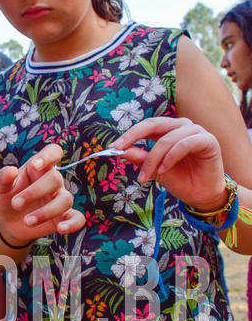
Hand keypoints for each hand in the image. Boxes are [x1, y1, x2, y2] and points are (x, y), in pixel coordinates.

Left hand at [0, 144, 84, 241]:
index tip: (35, 165)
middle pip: (55, 179)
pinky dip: (72, 224)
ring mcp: (59, 199)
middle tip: (15, 204)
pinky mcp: (64, 217)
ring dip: (46, 212)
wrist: (8, 223)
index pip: (53, 152)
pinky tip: (61, 229)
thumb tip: (11, 170)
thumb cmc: (6, 199)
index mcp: (38, 168)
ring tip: (27, 221)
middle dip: (35, 192)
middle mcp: (52, 181)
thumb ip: (3, 178)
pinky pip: (77, 218)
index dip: (48, 156)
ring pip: (65, 200)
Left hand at [111, 117, 227, 210]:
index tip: (113, 147)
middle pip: (154, 124)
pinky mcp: (208, 141)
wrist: (202, 196)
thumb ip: (140, 157)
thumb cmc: (180, 180)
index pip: (146, 126)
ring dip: (154, 158)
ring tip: (146, 176)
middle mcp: (182, 126)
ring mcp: (196, 131)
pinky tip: (163, 171)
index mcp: (169, 130)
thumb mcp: (155, 169)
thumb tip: (120, 150)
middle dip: (134, 136)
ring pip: (167, 139)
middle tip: (120, 150)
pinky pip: (184, 144)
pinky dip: (170, 157)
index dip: (129, 134)